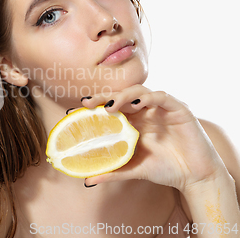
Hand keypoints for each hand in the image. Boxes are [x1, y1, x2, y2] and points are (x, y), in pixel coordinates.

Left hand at [81, 85, 225, 191]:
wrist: (194, 177)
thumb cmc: (164, 169)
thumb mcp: (134, 170)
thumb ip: (113, 172)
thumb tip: (88, 180)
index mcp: (133, 121)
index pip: (111, 106)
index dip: (96, 105)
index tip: (78, 108)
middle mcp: (145, 111)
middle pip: (121, 96)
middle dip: (104, 97)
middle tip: (89, 103)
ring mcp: (161, 108)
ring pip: (139, 91)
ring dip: (124, 96)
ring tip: (111, 106)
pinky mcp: (178, 109)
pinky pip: (162, 97)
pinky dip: (150, 97)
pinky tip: (139, 102)